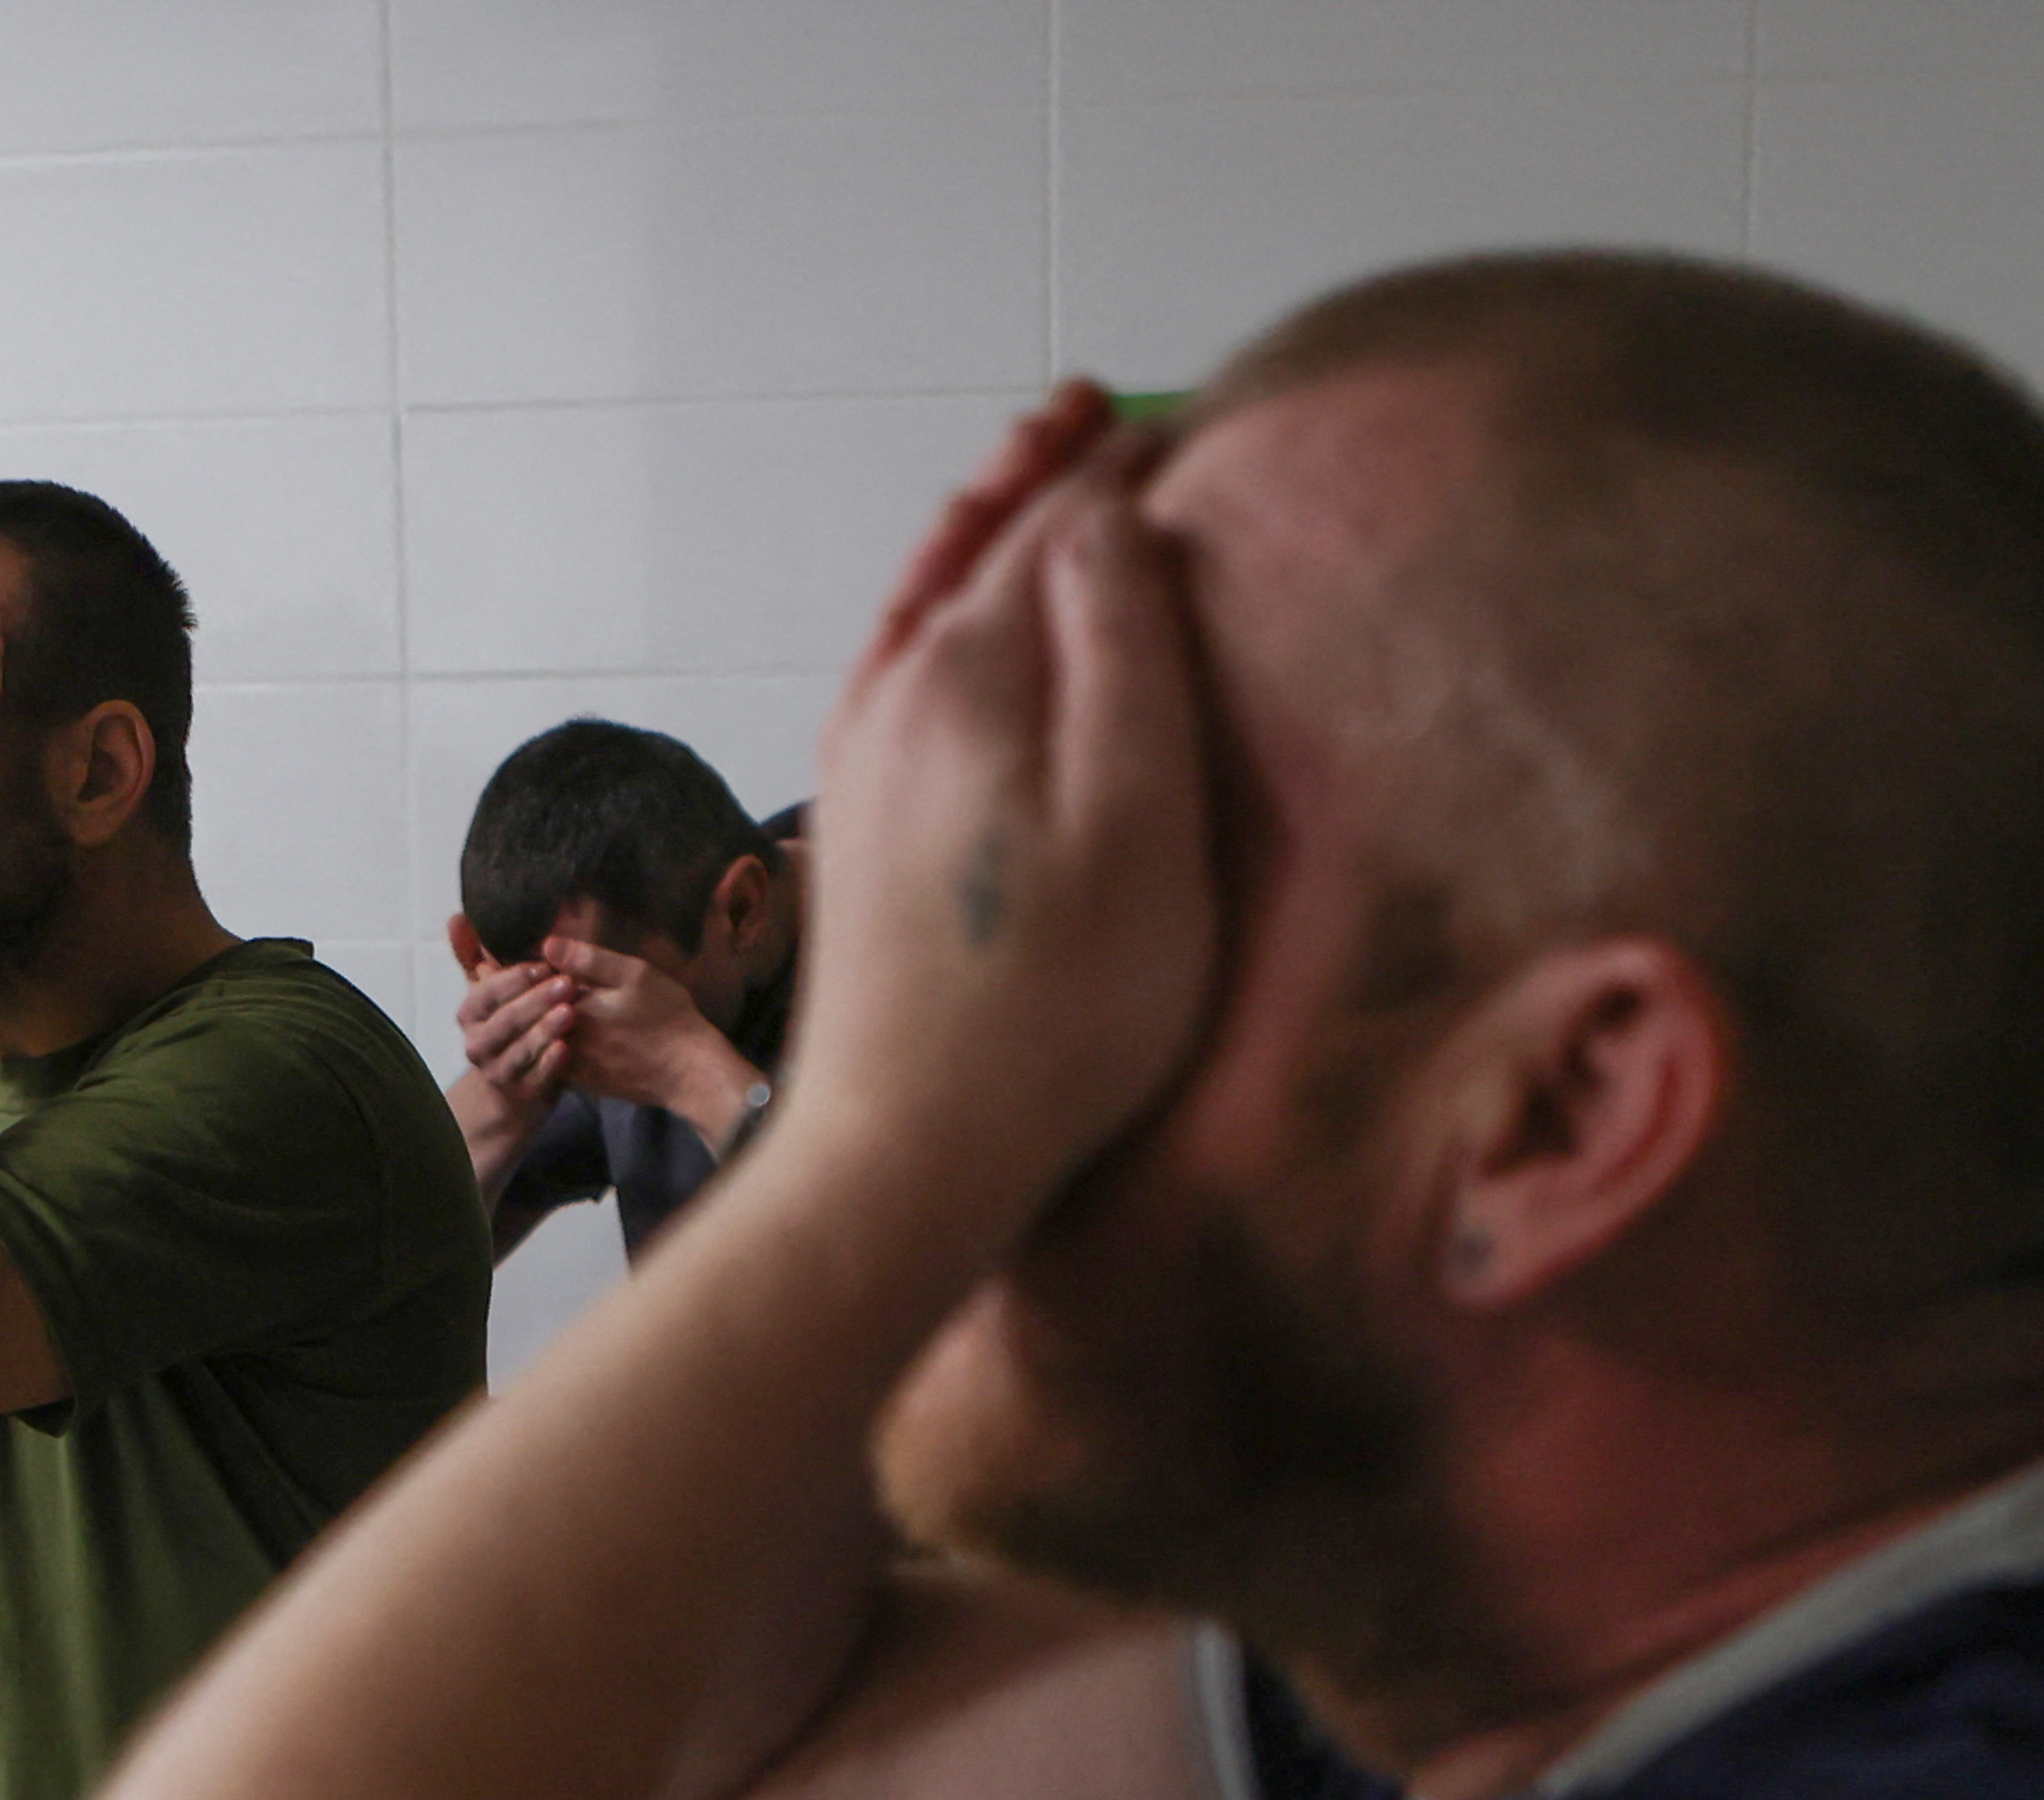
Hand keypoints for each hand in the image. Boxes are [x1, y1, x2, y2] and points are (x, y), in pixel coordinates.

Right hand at [456, 957, 577, 1113]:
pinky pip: (535, 1079)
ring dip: (543, 1030)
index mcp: (469, 1015)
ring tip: (570, 1012)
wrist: (510, 1092)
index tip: (543, 964)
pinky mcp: (520, 1096)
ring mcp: (497, 1073)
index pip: (486, 993)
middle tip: (566, 983)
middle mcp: (477, 1045)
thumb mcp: (488, 993)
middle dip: (534, 1001)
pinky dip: (549, 1064)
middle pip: (504, 1021)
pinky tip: (567, 1048)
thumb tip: (456, 917)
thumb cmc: (504, 1030)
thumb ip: (472, 955)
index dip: (513, 979)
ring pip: (519, 1050)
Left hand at [534, 935, 757, 1142]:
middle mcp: (562, 1040)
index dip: (526, 975)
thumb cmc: (666, 1017)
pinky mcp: (581, 1083)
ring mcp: (570, 1065)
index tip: (524, 965)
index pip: (532, 989)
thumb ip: (590, 959)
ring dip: (534, 1024)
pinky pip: (552, 1062)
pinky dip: (548, 1046)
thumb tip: (548, 944)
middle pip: (529, 1017)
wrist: (687, 1071)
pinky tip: (560, 1035)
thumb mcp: (635, 975)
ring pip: (538, 1040)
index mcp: (571, 1009)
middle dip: (525, 1000)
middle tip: (524, 985)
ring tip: (539, 1008)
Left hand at [793, 406, 1217, 1205]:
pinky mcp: (858, 821)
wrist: (910, 1149)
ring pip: (932, 600)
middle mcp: (895, 693)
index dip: (1123, 461)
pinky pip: (902, 667)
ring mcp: (864, 757)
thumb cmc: (1056, 1007)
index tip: (1185, 416)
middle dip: (1044, 472)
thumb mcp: (1138, 817)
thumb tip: (1109, 516)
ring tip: (1032, 475)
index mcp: (970, 671)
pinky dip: (944, 609)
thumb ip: (1126, 652)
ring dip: (985, 530)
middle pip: (980, 545)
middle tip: (1096, 406)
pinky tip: (959, 623)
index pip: (1058, 521)